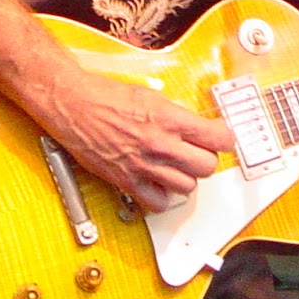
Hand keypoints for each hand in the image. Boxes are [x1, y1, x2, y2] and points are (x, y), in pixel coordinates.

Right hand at [39, 69, 235, 214]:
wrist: (74, 105)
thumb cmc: (106, 96)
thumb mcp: (151, 95)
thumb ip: (175, 114)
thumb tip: (193, 127)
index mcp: (170, 119)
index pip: (219, 138)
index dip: (224, 140)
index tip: (221, 139)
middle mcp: (161, 144)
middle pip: (207, 167)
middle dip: (205, 159)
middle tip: (196, 153)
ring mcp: (145, 165)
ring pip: (187, 187)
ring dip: (185, 178)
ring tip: (176, 168)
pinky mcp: (128, 181)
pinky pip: (158, 203)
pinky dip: (161, 196)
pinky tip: (158, 183)